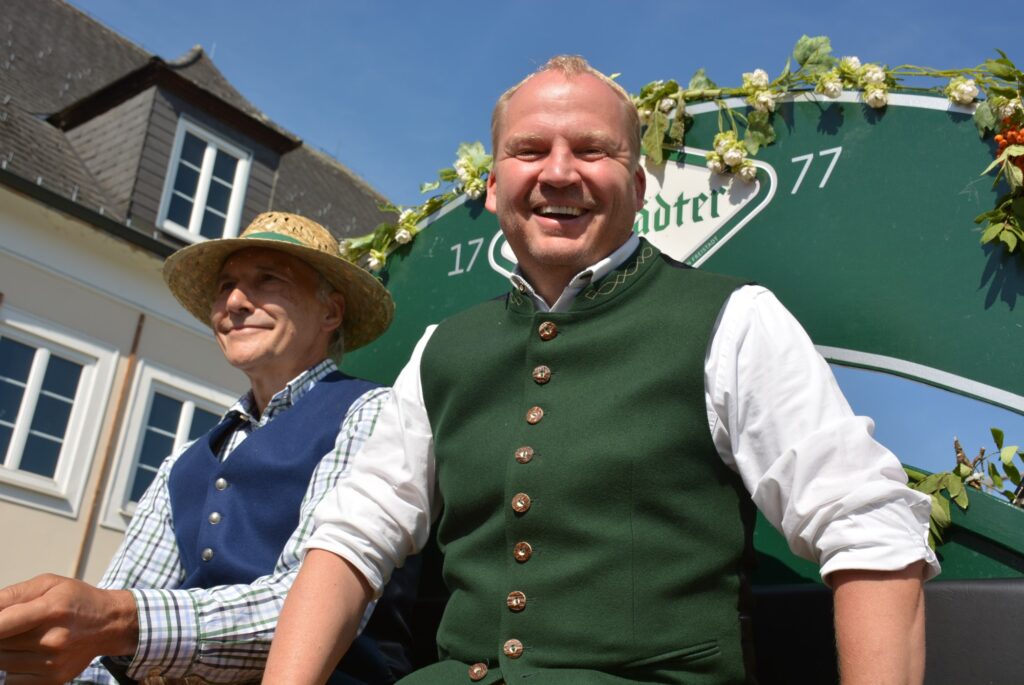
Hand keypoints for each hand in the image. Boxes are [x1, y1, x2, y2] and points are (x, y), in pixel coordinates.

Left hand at [0, 574, 138, 684]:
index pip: (1, 625)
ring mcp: (53, 663)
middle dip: (1, 634)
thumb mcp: (49, 583)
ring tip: (27, 638)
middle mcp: (52, 639)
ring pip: (2, 663)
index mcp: (51, 609)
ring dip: (6, 650)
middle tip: (17, 626)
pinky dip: (14, 668)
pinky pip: (12, 680)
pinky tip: (31, 654)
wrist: (109, 623)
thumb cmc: (76, 600)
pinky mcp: (53, 679)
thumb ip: (12, 594)